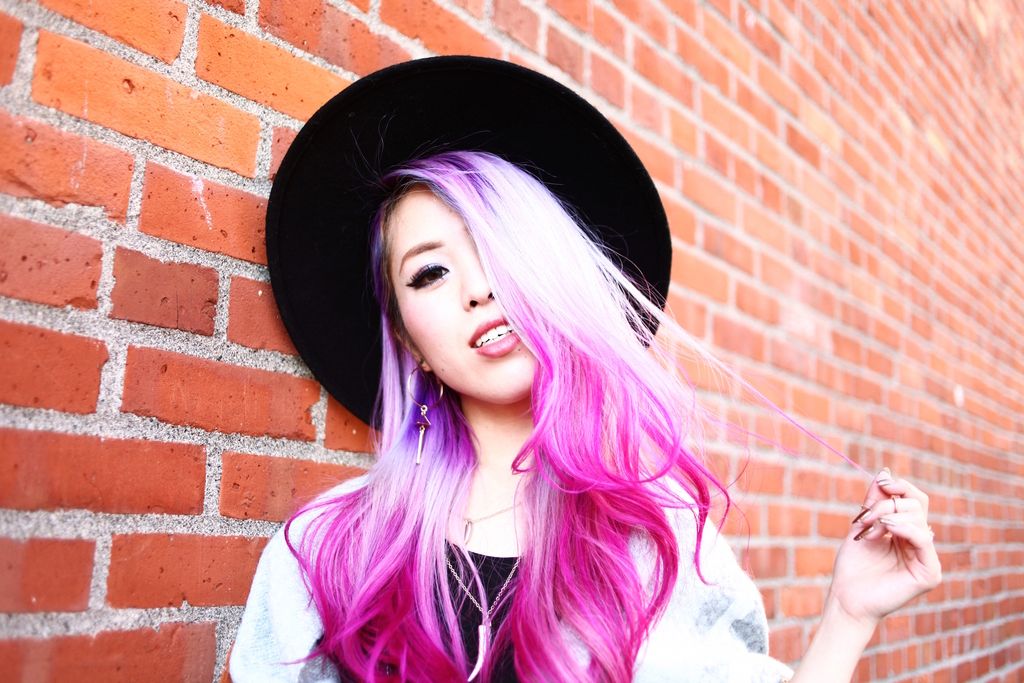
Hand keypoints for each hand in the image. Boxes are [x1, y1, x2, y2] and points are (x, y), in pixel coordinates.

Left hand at [827, 468, 942, 625]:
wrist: (847, 597)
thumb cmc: (853, 566)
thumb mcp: (863, 525)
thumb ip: (876, 501)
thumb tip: (886, 472)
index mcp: (908, 532)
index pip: (915, 499)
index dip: (900, 487)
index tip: (881, 483)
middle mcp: (920, 543)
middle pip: (917, 505)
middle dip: (886, 505)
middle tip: (864, 518)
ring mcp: (927, 558)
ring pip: (918, 518)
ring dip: (887, 517)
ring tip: (868, 530)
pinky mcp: (929, 573)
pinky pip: (923, 539)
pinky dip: (904, 528)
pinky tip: (887, 528)